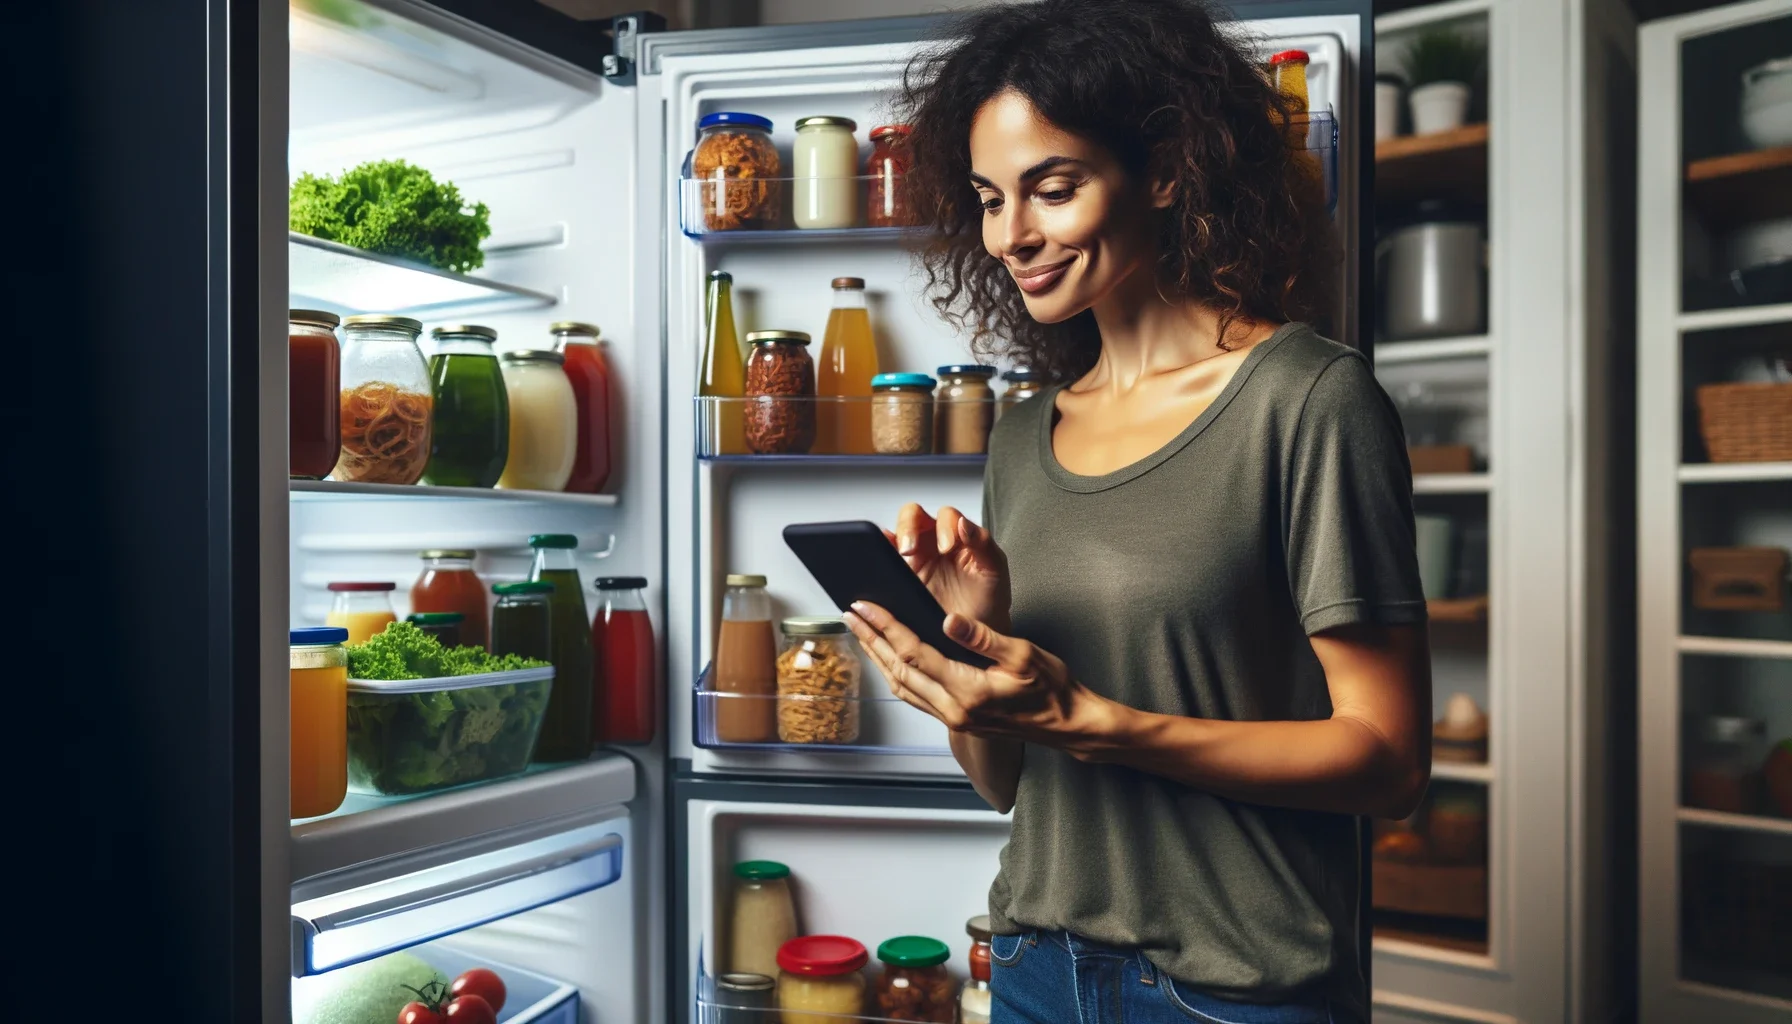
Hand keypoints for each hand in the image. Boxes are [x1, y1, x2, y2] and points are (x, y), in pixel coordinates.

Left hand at [843, 600, 1114, 754]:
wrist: (1068, 724)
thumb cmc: (1053, 688)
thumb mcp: (1024, 654)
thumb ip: (983, 637)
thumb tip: (949, 619)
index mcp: (968, 690)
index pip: (914, 652)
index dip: (886, 626)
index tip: (866, 605)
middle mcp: (954, 709)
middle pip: (898, 670)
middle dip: (871, 639)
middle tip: (850, 613)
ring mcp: (954, 719)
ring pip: (902, 686)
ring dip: (879, 658)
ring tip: (862, 632)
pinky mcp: (957, 720)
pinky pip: (915, 696)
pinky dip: (896, 674)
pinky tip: (890, 660)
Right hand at [888, 504, 1010, 631]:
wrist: (974, 635)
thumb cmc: (988, 600)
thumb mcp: (994, 570)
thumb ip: (983, 543)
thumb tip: (964, 523)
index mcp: (959, 535)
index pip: (946, 516)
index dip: (944, 526)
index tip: (947, 547)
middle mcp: (934, 541)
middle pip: (914, 515)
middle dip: (910, 527)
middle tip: (911, 548)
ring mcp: (915, 557)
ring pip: (897, 532)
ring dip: (896, 537)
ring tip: (902, 554)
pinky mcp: (900, 574)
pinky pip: (885, 556)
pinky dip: (879, 551)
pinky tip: (881, 556)